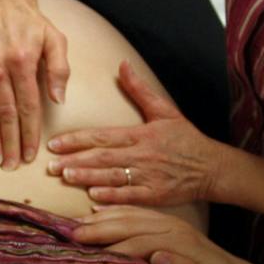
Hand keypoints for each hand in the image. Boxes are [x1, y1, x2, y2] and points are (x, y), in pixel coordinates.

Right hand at [0, 0, 69, 168]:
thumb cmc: (32, 21)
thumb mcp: (55, 39)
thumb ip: (59, 70)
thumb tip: (58, 100)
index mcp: (23, 62)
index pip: (28, 106)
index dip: (30, 132)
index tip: (31, 154)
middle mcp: (0, 67)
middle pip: (6, 113)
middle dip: (10, 142)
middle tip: (13, 166)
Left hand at [46, 62, 226, 206]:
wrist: (212, 167)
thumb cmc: (186, 139)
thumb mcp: (165, 111)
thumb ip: (140, 90)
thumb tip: (123, 65)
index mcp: (140, 134)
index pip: (102, 136)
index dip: (77, 139)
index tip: (55, 143)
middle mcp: (142, 155)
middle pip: (102, 157)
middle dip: (74, 160)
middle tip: (50, 165)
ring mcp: (148, 176)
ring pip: (112, 177)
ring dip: (88, 177)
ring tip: (66, 177)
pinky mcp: (155, 195)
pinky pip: (129, 197)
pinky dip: (112, 198)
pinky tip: (93, 198)